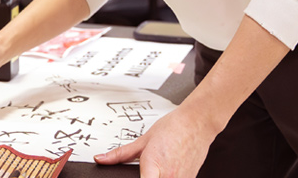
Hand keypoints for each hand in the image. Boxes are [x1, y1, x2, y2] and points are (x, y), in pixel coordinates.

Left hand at [93, 104, 216, 177]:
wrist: (196, 124)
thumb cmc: (172, 129)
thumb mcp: (142, 140)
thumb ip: (120, 154)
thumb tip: (101, 159)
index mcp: (153, 166)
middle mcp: (169, 177)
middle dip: (143, 177)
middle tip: (144, 169)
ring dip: (156, 176)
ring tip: (157, 167)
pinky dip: (167, 176)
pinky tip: (167, 169)